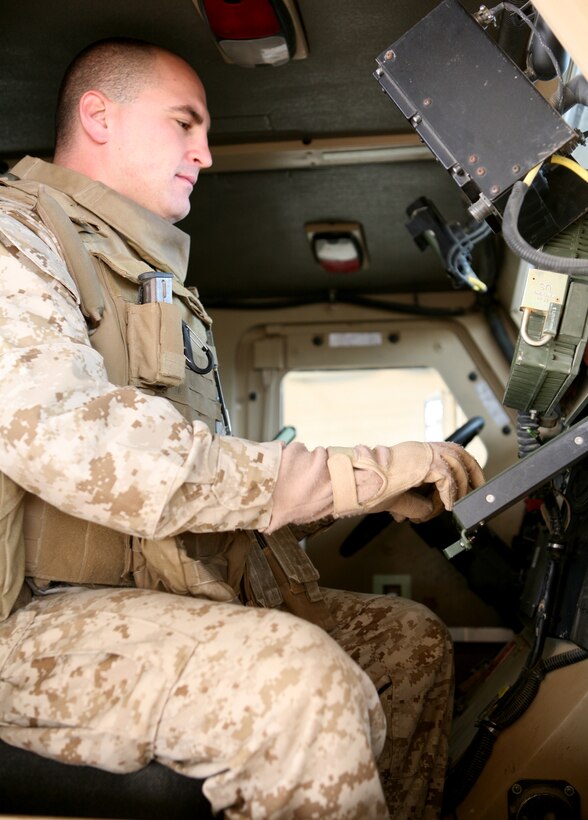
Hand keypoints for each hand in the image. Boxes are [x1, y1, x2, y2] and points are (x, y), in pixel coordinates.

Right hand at [327, 441, 484, 522]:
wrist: (353, 482)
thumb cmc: (367, 489)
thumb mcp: (396, 499)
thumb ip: (414, 503)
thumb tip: (426, 513)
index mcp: (413, 454)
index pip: (447, 452)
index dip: (462, 467)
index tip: (469, 483)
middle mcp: (419, 450)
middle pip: (458, 451)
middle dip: (472, 470)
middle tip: (479, 489)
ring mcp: (420, 454)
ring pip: (454, 466)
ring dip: (456, 488)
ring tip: (450, 505)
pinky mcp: (421, 462)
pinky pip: (446, 478)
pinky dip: (448, 494)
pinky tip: (445, 506)